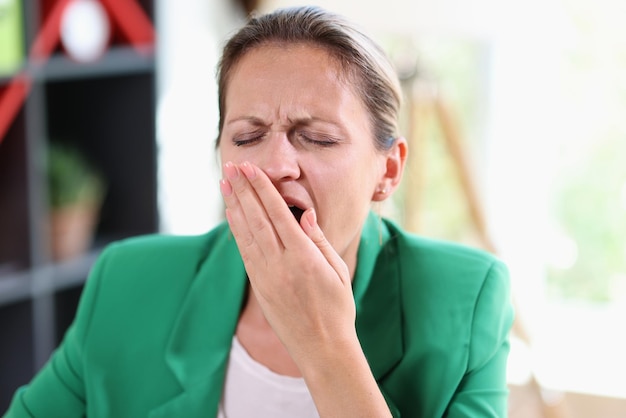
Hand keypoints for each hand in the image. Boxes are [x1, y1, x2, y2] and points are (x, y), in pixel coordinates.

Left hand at [219, 161, 355, 358]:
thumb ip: (319, 240)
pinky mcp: (259, 286)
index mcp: (303, 256)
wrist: (321, 348)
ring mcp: (266, 275)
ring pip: (245, 232)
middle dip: (242, 189)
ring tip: (224, 183)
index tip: (250, 169)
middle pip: (256, 217)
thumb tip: (304, 214)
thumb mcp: (338, 271)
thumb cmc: (337, 309)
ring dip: (233, 205)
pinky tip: (230, 214)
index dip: (261, 188)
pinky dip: (235, 230)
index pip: (277, 213)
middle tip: (231, 166)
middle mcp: (280, 263)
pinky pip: (244, 251)